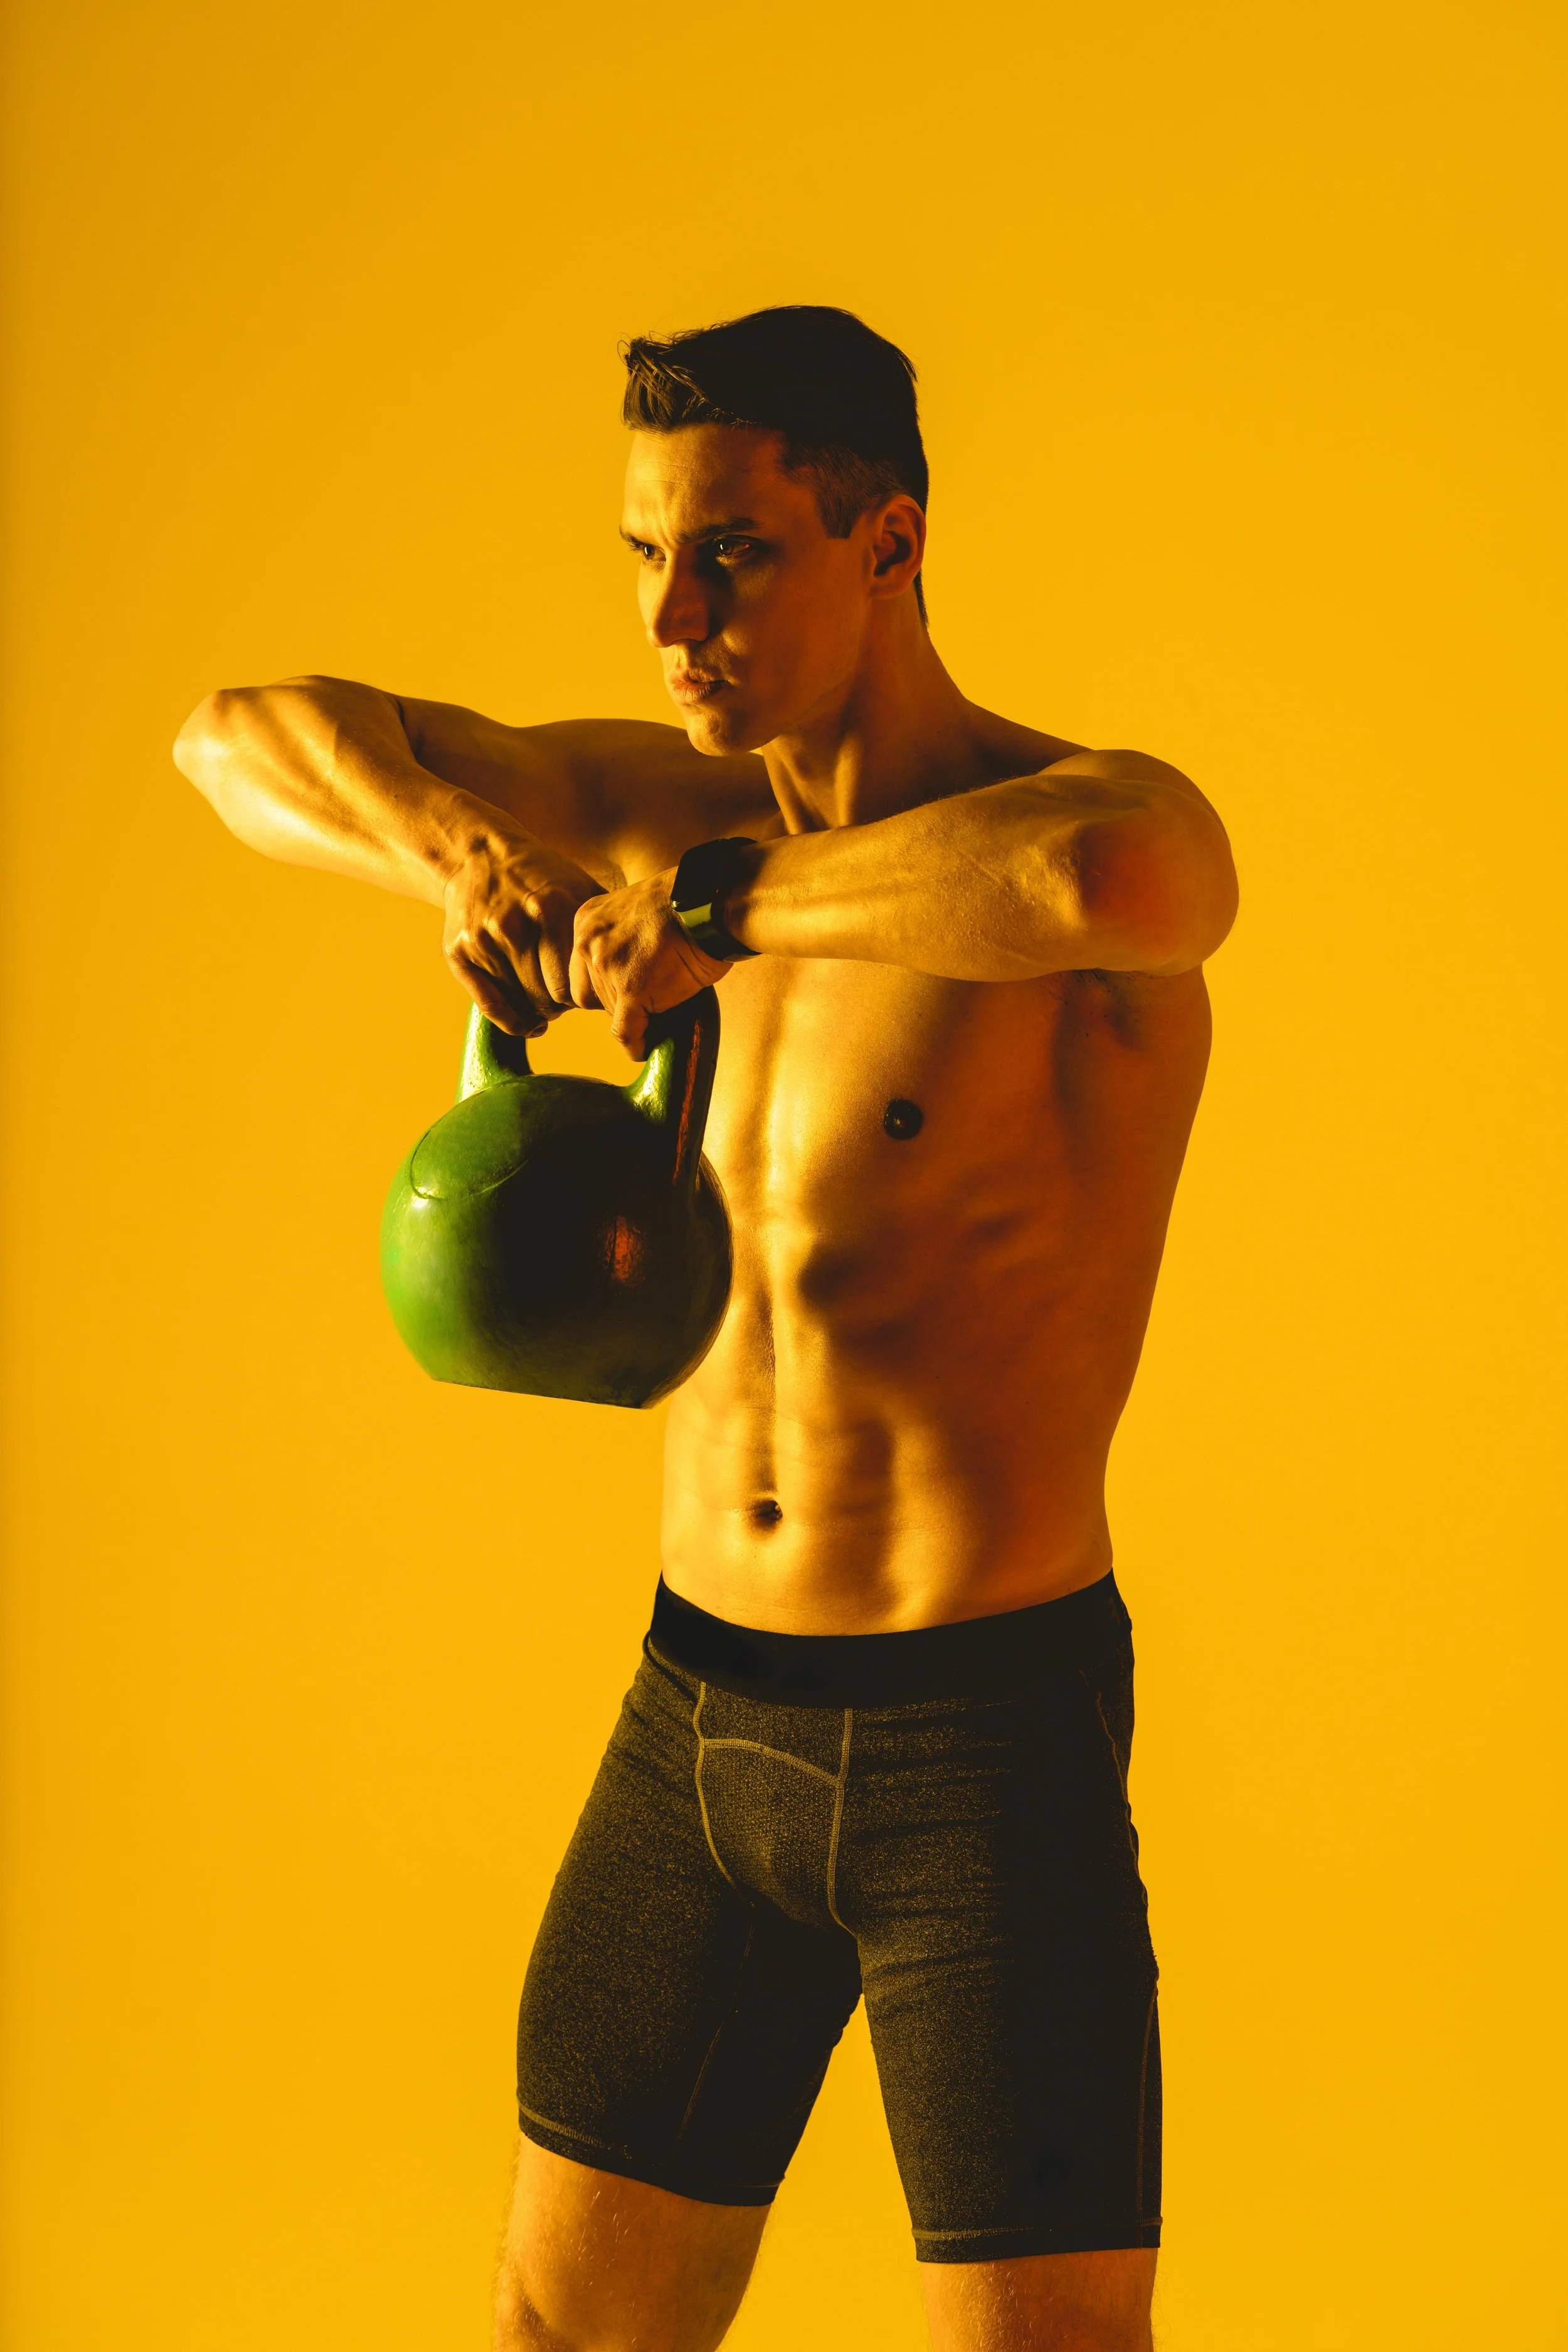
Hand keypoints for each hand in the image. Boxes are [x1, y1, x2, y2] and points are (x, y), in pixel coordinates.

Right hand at [442, 827, 606, 1034]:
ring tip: (552, 997)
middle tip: (571, 996)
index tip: (591, 988)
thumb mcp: (579, 888)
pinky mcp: (459, 953)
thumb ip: (604, 928)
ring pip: (524, 1005)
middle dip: (566, 1003)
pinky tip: (531, 1024)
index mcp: (551, 908)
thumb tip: (638, 971)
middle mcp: (514, 925)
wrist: (478, 854)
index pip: (577, 982)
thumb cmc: (541, 878)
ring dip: (542, 1009)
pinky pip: (492, 1007)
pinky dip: (515, 1022)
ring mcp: (484, 941)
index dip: (588, 992)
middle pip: (551, 998)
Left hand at [570, 870, 733, 1058]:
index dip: (603, 985)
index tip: (623, 989)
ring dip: (634, 1017)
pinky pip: (625, 1031)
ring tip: (660, 1010)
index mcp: (586, 921)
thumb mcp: (634, 911)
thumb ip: (618, 938)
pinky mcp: (630, 990)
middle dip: (617, 1002)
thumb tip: (621, 975)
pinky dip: (635, 1044)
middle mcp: (588, 942)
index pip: (580, 970)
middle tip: (646, 1001)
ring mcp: (607, 966)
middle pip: (592, 994)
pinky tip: (644, 1048)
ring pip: (610, 1013)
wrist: (710, 905)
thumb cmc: (685, 906)